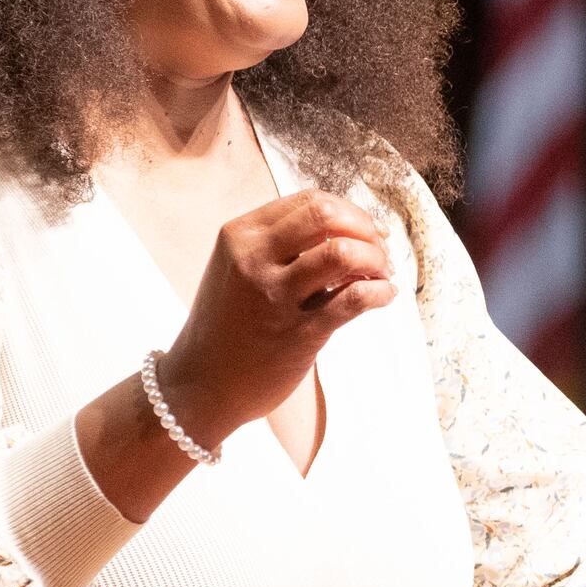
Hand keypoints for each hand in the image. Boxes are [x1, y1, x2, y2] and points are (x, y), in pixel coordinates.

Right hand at [153, 190, 395, 444]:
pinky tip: (384, 296)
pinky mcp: (298, 333)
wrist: (200, 385)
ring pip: (343, 253)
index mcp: (240, 235)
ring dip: (376, 259)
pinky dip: (380, 292)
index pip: (310, 201)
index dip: (349, 212)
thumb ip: (281, 244)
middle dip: (365, 228)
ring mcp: (275, 296)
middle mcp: (254, 259)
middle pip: (327, 216)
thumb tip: (348, 228)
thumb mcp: (238, 268)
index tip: (366, 231)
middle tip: (379, 249)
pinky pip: (354, 299)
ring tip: (381, 274)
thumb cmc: (227, 324)